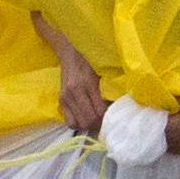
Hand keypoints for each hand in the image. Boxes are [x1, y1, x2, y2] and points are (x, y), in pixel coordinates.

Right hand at [32, 11, 107, 133]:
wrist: (71, 52)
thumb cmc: (90, 60)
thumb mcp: (103, 72)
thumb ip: (108, 89)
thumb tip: (118, 107)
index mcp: (87, 84)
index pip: (99, 111)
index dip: (108, 118)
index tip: (115, 117)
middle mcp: (74, 92)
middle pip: (88, 120)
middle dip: (99, 124)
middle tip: (107, 121)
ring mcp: (66, 97)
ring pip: (78, 123)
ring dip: (89, 126)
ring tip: (96, 121)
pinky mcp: (61, 100)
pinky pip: (69, 121)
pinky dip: (78, 123)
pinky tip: (85, 118)